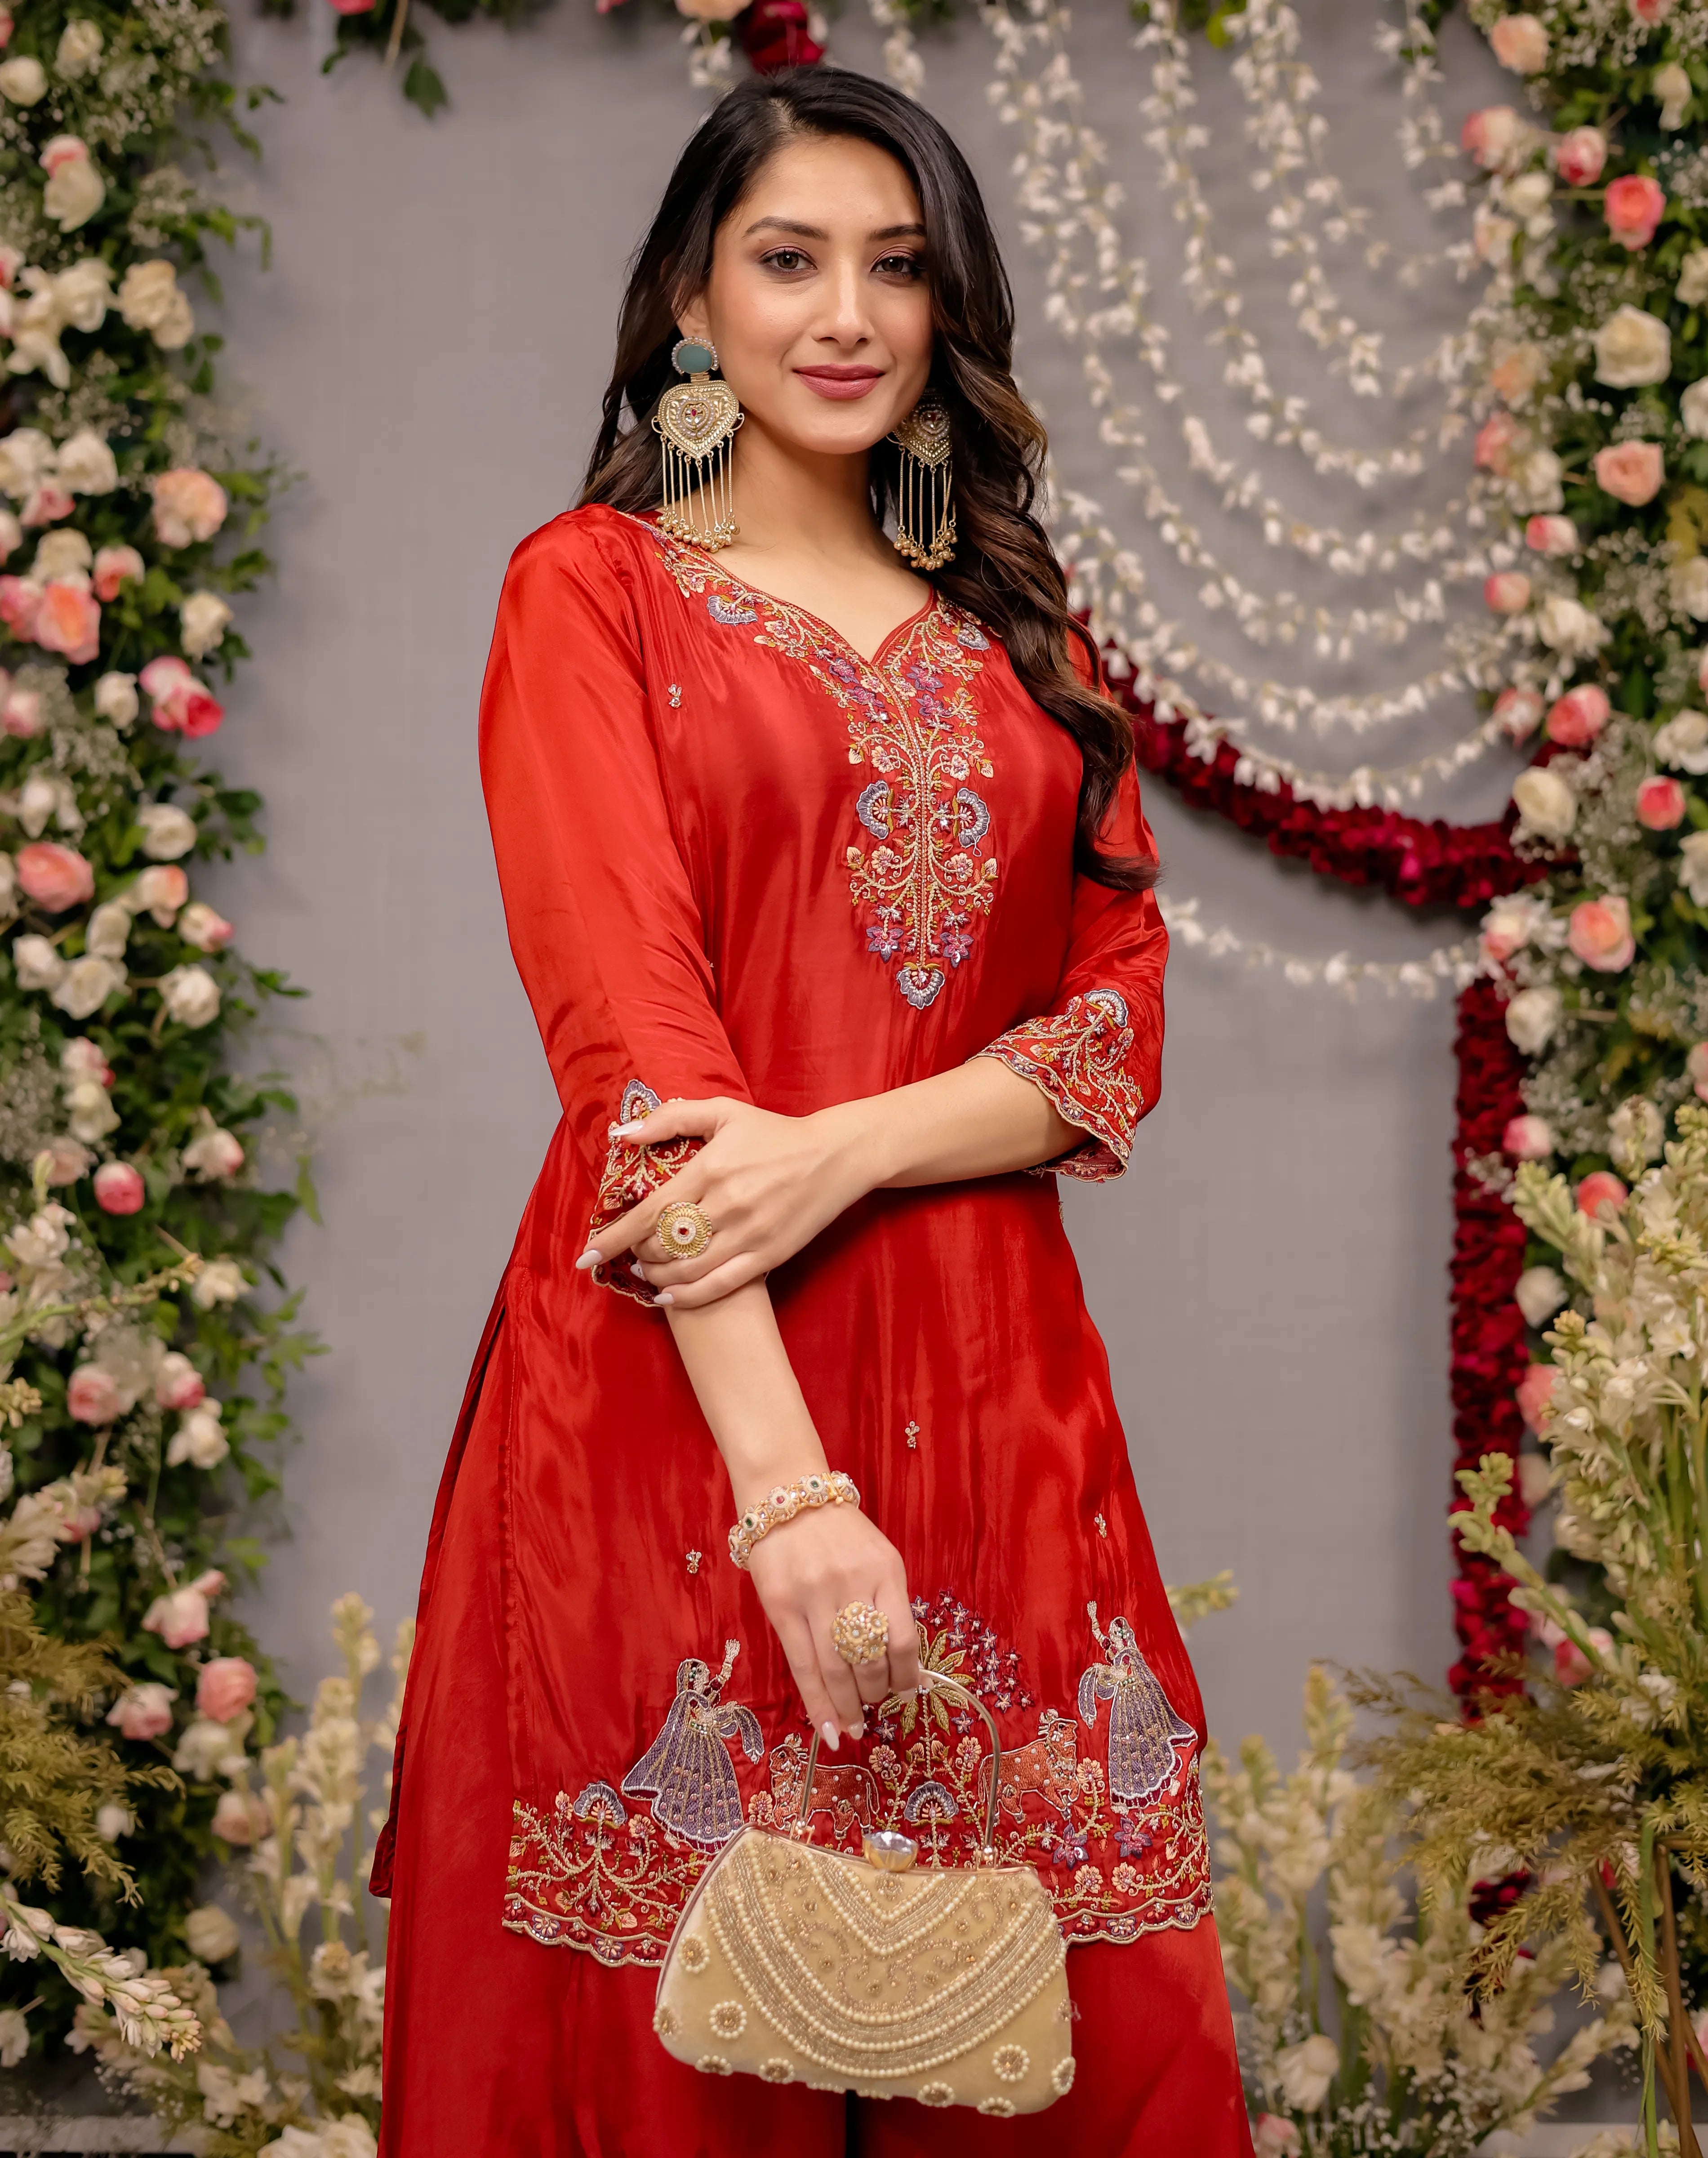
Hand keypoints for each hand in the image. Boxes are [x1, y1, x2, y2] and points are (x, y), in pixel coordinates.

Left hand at [578, 1096, 880, 1309]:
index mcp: (711, 1169)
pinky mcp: (769, 1256)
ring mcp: (749, 1234)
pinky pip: (719, 1285)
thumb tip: (622, 1136)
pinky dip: (688, 1296)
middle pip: (664, 1244)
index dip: (614, 1237)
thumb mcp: (723, 1113)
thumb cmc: (775, 1132)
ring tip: (645, 1272)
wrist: (835, 1156)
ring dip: (656, 1276)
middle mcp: (728, 1205)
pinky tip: (668, 1296)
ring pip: (687, 1269)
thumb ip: (670, 1120)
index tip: (586, 1254)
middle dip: (636, 1253)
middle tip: (629, 1252)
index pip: (649, 1211)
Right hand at [746, 1502, 919, 1745]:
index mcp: (885, 1571)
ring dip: (849, 1705)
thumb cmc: (839, 1532)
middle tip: (874, 1705)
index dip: (907, 1677)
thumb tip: (904, 1667)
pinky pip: (802, 1666)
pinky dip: (818, 1702)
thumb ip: (889, 1605)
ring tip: (854, 1723)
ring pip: (837, 1668)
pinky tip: (828, 1727)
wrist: (787, 1496)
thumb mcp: (878, 1558)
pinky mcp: (781, 1606)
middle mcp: (852, 1584)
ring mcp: (814, 1596)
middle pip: (870, 1659)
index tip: (906, 1693)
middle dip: (876, 1693)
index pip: (903, 1640)